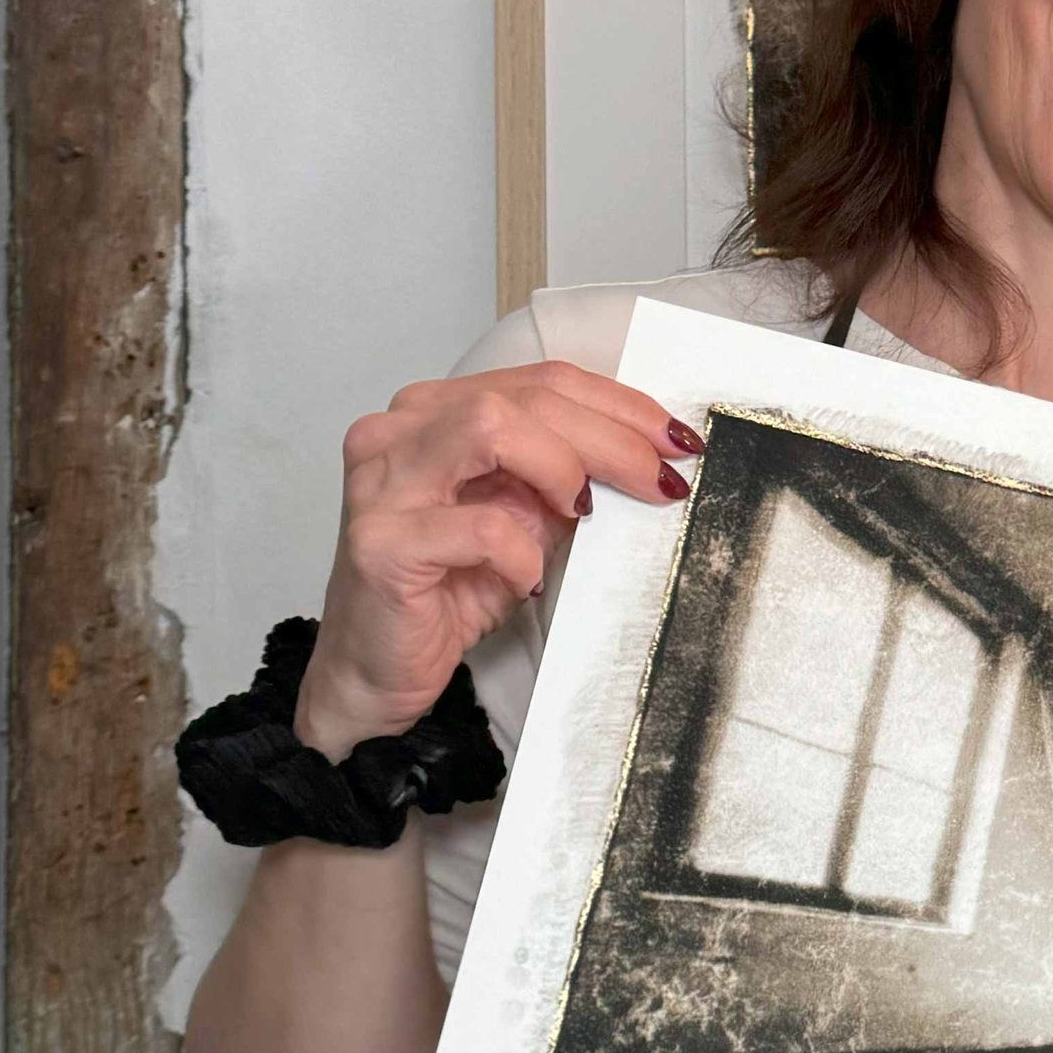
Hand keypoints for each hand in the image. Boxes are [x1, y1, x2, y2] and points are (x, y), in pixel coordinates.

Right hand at [297, 361, 700, 757]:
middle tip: (661, 481)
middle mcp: (399, 433)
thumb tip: (647, 458)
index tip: (676, 441)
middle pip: (526, 398)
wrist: (377, 671)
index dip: (619, 406)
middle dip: (612, 438)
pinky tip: (525, 579)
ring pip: (492, 427)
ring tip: (583, 514)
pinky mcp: (380, 542)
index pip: (542, 381)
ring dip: (561, 468)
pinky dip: (520, 552)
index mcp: (435, 413)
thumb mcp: (525, 521)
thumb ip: (566, 480)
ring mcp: (382, 482)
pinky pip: (477, 525)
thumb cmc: (448, 591)